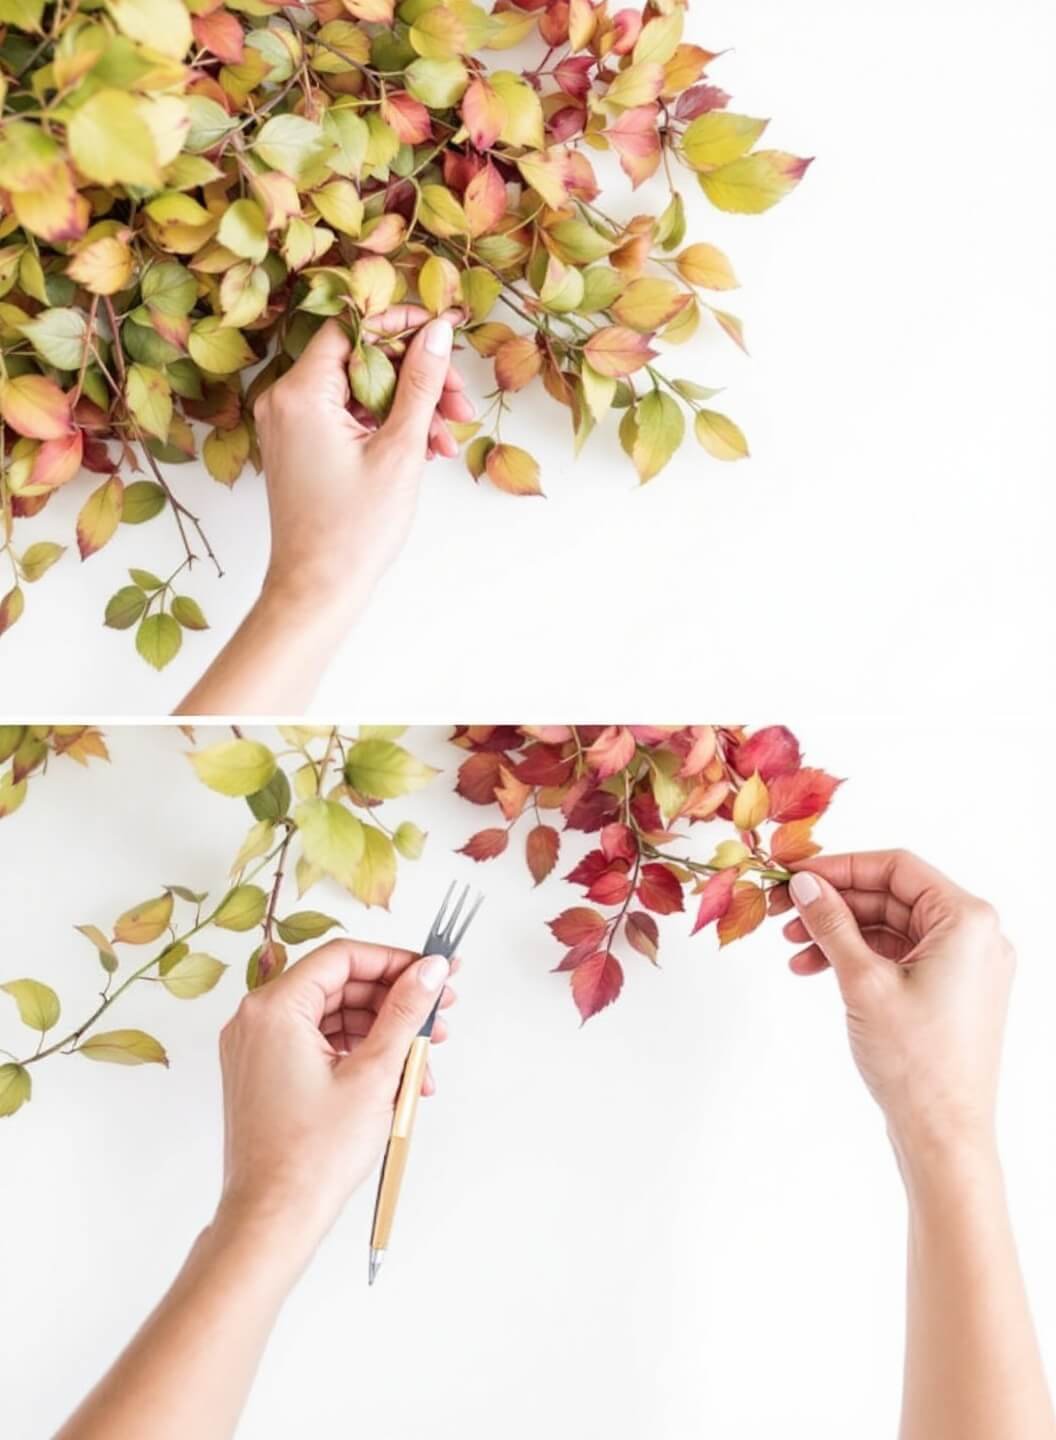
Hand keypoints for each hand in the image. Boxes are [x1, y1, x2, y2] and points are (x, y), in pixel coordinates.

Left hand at [215, 939, 456, 1259]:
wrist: (273, 1220)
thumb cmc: (313, 1156)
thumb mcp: (375, 1073)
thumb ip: (405, 1011)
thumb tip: (430, 970)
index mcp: (273, 1009)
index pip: (343, 958)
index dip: (395, 962)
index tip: (433, 973)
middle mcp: (256, 1021)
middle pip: (339, 987)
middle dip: (394, 1002)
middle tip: (439, 1017)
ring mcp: (257, 1050)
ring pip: (333, 1019)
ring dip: (382, 1034)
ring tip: (423, 1062)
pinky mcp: (266, 1076)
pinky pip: (319, 1046)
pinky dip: (359, 1056)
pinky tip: (397, 1080)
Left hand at [252, 308, 472, 617]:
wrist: (318, 588)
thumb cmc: (353, 530)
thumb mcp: (399, 449)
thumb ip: (421, 384)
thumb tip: (437, 331)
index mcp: (301, 393)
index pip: (351, 327)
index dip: (399, 324)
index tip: (440, 333)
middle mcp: (286, 401)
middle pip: (360, 358)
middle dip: (415, 375)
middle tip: (458, 400)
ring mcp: (291, 424)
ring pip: (359, 390)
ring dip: (408, 405)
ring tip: (447, 438)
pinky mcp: (301, 446)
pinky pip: (348, 416)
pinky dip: (385, 426)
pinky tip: (424, 449)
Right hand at [778, 851, 1014, 1164]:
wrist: (944, 1136)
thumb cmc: (916, 1062)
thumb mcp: (863, 981)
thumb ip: (832, 924)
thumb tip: (806, 885)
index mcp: (967, 921)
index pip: (897, 867)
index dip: (841, 867)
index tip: (795, 876)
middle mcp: (974, 937)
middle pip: (891, 896)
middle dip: (834, 904)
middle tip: (783, 912)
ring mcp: (963, 967)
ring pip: (890, 928)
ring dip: (839, 933)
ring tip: (792, 949)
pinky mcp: (949, 993)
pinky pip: (898, 957)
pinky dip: (857, 958)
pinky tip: (815, 969)